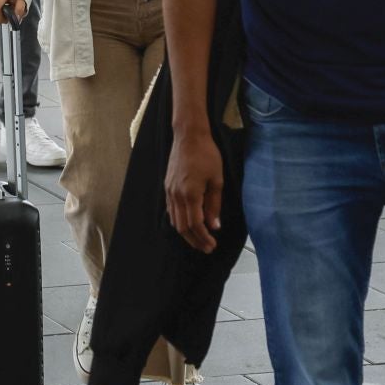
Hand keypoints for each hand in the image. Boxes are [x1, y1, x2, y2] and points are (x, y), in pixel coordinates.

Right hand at [165, 127, 224, 254]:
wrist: (189, 136)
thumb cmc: (206, 154)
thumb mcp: (217, 180)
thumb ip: (214, 205)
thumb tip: (214, 226)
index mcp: (190, 194)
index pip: (195, 225)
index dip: (204, 238)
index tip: (212, 245)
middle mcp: (177, 195)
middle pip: (182, 227)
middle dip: (195, 240)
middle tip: (206, 248)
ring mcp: (170, 191)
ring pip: (175, 220)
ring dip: (186, 233)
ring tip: (198, 239)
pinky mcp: (167, 186)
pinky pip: (171, 210)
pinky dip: (178, 221)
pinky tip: (187, 223)